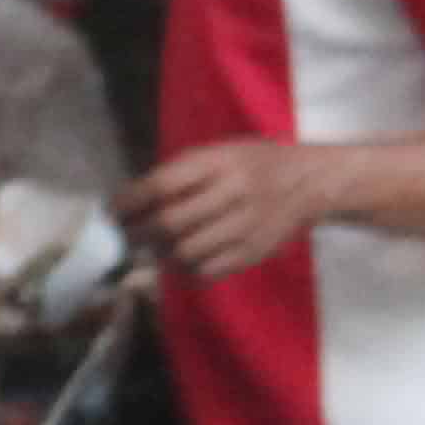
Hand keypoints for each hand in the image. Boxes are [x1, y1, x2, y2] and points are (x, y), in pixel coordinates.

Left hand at [120, 140, 332, 282]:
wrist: (311, 181)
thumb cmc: (254, 164)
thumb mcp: (219, 152)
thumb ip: (180, 174)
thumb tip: (129, 203)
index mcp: (219, 163)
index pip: (161, 185)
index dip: (129, 202)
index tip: (112, 212)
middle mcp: (233, 193)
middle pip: (168, 223)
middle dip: (136, 233)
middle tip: (126, 235)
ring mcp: (245, 226)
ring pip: (184, 252)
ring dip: (158, 254)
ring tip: (152, 248)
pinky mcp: (253, 253)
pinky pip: (206, 271)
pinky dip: (184, 270)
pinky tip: (179, 260)